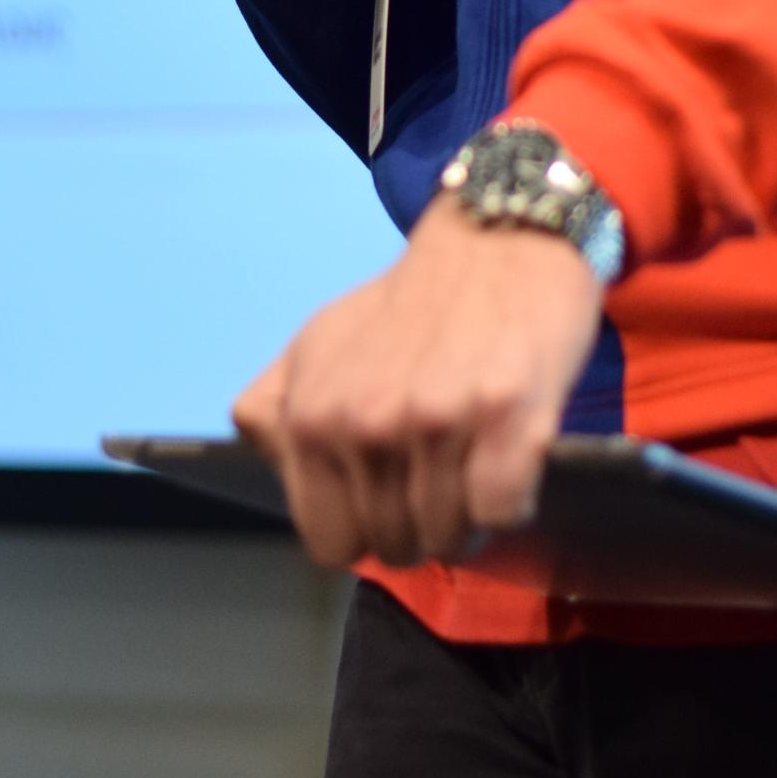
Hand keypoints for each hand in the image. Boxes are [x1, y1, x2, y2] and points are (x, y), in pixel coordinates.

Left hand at [231, 200, 604, 566]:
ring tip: (475, 465)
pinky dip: (511, 500)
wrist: (495, 232)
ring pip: (450, 536)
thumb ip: (275, 407)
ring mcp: (438, 423)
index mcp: (313, 415)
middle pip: (394, 545)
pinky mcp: (507, 418)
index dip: (363, 529)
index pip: (330, 542)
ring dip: (468, 516)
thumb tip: (265, 457)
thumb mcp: (319, 341)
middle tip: (441, 476)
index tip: (388, 499)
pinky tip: (508, 457)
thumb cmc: (410, 300)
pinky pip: (501, 513)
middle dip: (420, 525)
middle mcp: (368, 424)